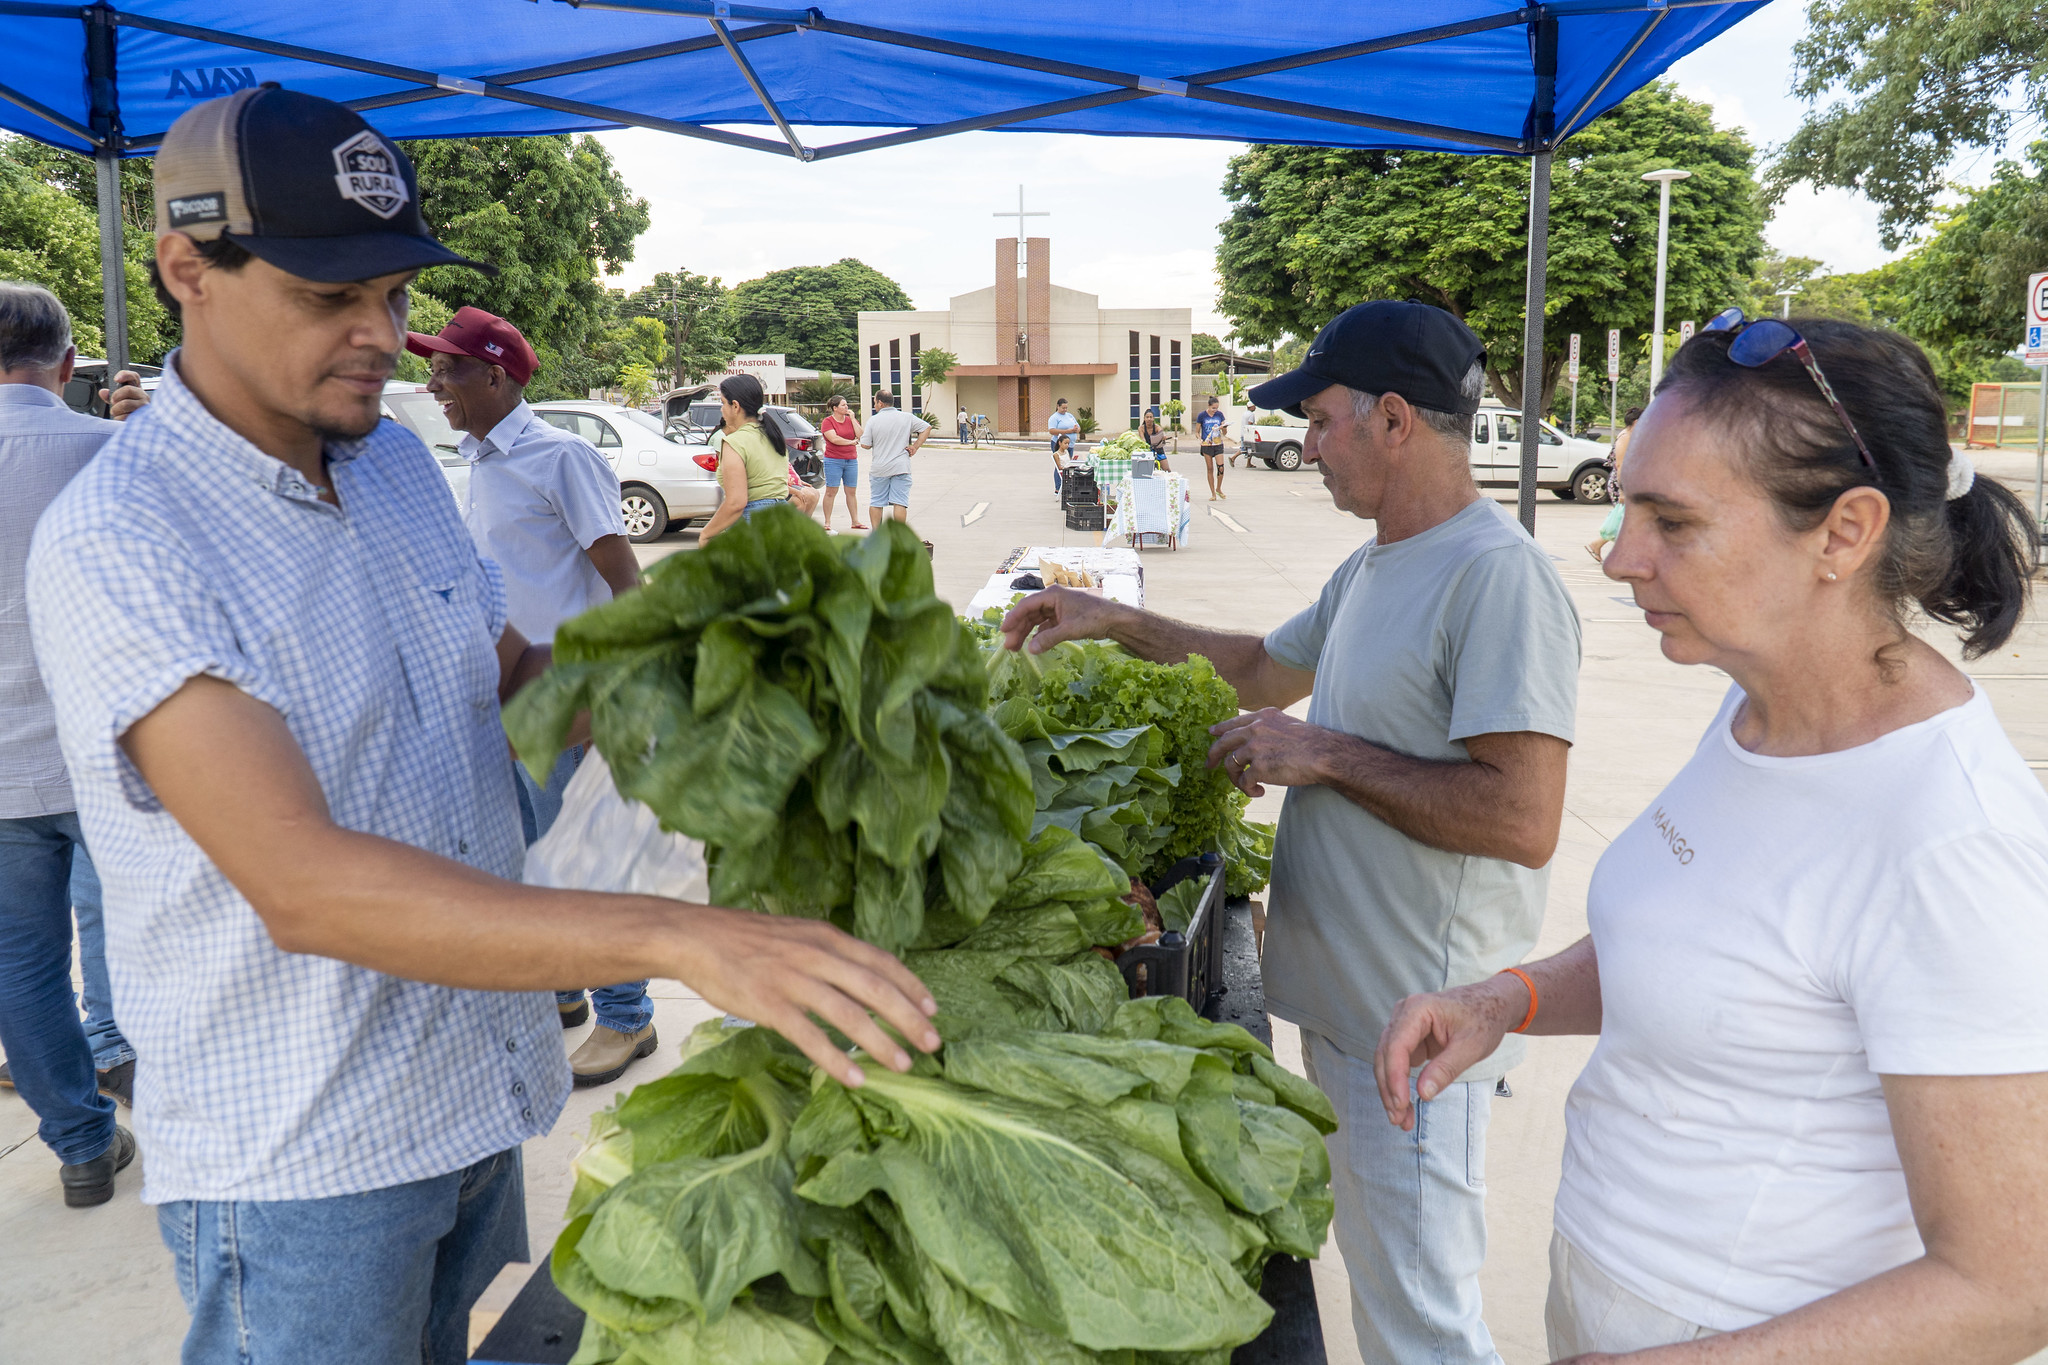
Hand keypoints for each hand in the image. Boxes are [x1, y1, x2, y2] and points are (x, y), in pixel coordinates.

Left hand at [101, 370, 147, 420]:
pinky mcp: (145, 417)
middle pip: (128, 389)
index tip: (116, 379)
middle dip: (116, 396)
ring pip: (126, 404)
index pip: (134, 377)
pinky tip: (122, 419)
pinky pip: (126, 416)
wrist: (141, 429)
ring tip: (117, 413)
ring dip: (116, 410)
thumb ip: (110, 396)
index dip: (125, 375)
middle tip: (113, 402)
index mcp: (136, 390)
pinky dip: (119, 419)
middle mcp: (143, 396)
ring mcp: (145, 407)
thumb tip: (103, 392)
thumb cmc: (129, 413)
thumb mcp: (119, 402)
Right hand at [673, 906, 940, 1087]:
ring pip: (849, 1014)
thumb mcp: (797, 934)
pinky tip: (855, 1077)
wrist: (696, 936)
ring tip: (904, 1064)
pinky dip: (837, 1058)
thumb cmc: (746, 940)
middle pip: (875, 989)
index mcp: (827, 937)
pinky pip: (810, 1036)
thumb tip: (861, 976)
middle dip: (909, 1017)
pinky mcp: (770, 1004)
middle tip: (933, 1042)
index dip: (911, 985)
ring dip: (881, 1042)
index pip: (881, 961)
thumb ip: (828, 952)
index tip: (933, 1008)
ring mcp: (794, 980)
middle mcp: (817, 955)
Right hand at [999, 585, 1128, 653]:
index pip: (1027, 605)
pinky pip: (1045, 626)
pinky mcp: (1063, 617)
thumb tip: (1030, 649)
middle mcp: (1052, 599)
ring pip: (1036, 621)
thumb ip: (1049, 639)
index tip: (1004, 631)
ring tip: (1016, 648)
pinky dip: (1038, 635)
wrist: (1114, 620)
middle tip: (1009, 646)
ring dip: (1026, 633)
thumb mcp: (1070, 629)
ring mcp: (1057, 608)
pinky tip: (1033, 645)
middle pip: (1029, 614)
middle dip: (1018, 629)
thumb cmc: (1094, 618)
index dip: (1013, 618)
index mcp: (1052, 595)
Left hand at [1206, 708, 1332, 795]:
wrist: (1324, 754)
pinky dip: (1248, 790)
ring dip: (1236, 779)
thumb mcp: (1288, 724)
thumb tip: (1258, 741)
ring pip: (1231, 764)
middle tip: (1209, 765)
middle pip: (1224, 741)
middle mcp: (1256, 729)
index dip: (1221, 729)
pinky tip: (1259, 792)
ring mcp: (1255, 748)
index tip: (1212, 733)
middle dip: (1214, 754)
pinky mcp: (1259, 767)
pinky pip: (1243, 782)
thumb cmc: (1314, 743)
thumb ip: (1271, 728)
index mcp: (1264, 717)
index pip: (1235, 722)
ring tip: (1249, 787)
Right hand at [1374, 974, 1526, 1130]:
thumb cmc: (1484, 1019)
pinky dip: (1398, 1084)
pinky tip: (1404, 1105)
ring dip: (1391, 1090)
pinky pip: (1396, 1062)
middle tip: (1398, 1119)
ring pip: (1386, 1061)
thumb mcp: (1471, 1046)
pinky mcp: (1408, 1037)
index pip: (1396, 1046)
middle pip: (1385, 1055)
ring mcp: (1403, 1024)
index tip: (1400, 1105)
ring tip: (1401, 1119)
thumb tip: (1423, 1094)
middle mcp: (1404, 1013)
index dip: (1395, 1077)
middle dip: (1390, 1089)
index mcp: (1417, 1009)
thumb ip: (1446, 1069)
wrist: (1492, 1004)